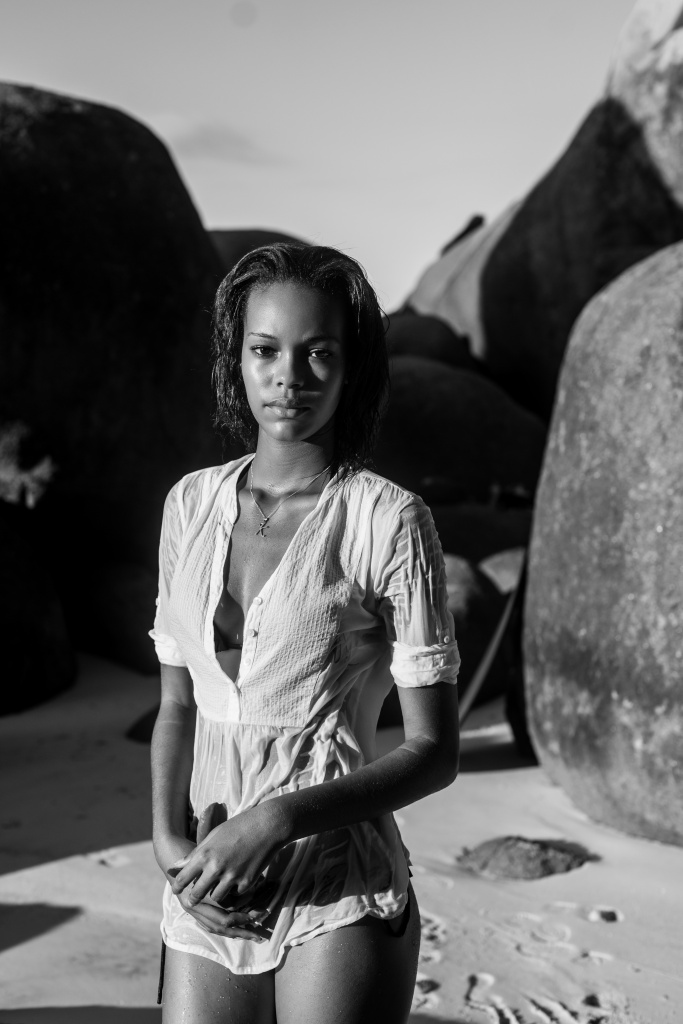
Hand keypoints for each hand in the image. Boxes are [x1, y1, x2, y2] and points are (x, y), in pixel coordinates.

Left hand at [168, 802, 284, 909]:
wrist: (267, 826)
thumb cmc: (238, 827)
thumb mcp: (213, 836)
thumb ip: (195, 853)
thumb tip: (176, 866)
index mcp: (205, 854)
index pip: (183, 877)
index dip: (178, 886)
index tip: (176, 890)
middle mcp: (216, 868)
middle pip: (197, 893)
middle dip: (194, 898)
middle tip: (193, 900)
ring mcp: (232, 877)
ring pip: (217, 897)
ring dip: (217, 893)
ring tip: (219, 886)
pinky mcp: (247, 882)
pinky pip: (236, 893)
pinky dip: (236, 888)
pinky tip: (239, 878)